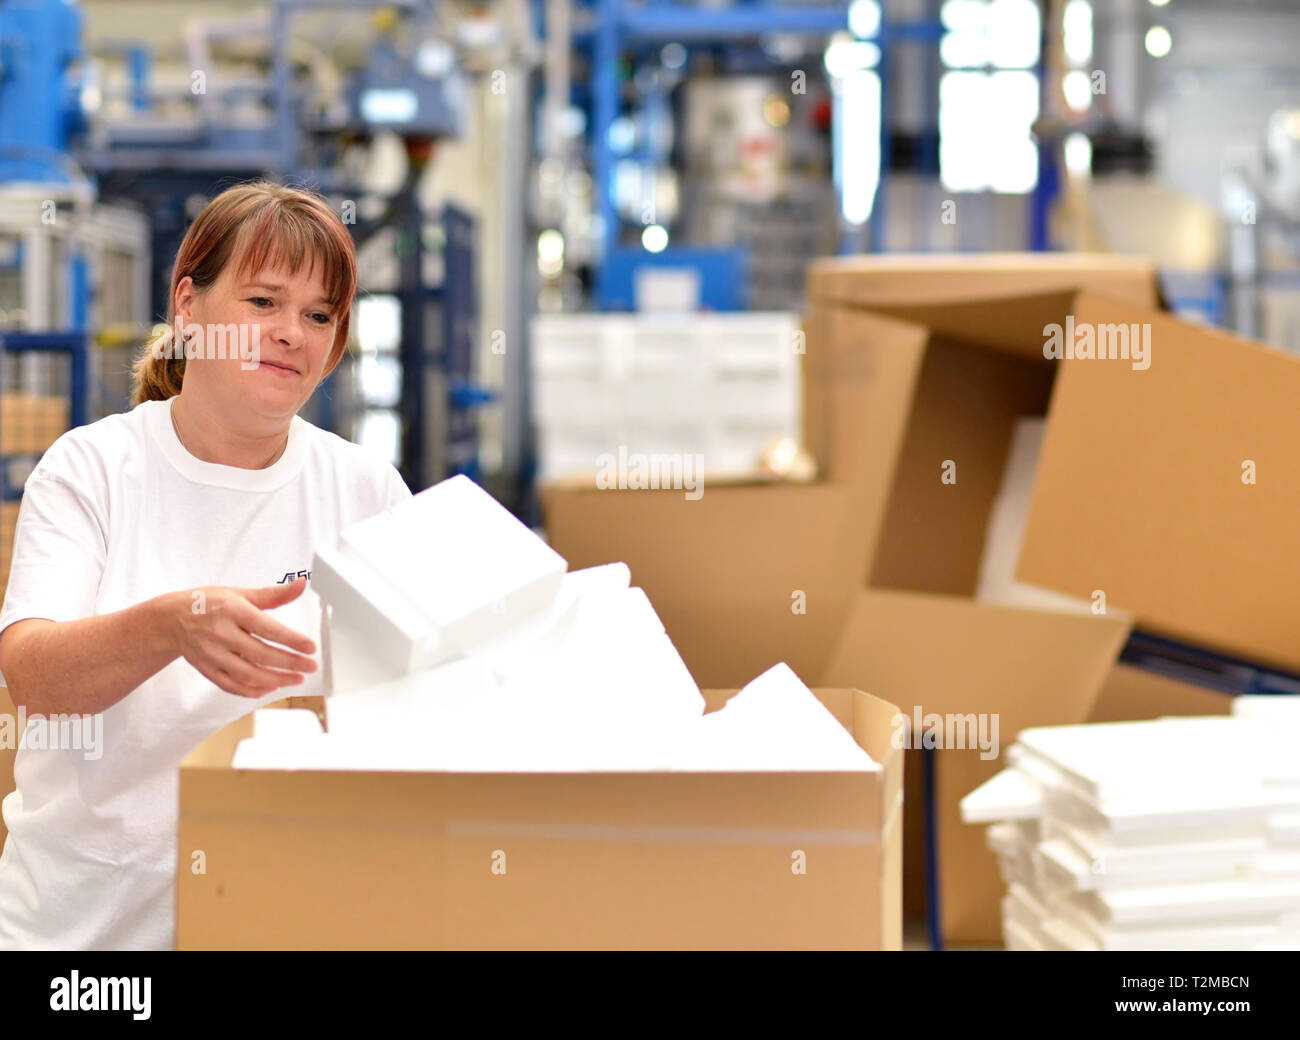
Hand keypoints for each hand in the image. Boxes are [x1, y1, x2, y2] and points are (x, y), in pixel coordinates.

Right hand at [170, 577, 318, 697]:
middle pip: (261, 654)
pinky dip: (253, 690)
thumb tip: (301, 584)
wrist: (172, 619)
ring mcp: (212, 654)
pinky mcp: (207, 669)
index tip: (311, 647)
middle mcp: (221, 633)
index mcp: (232, 610)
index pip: (268, 628)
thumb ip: (274, 594)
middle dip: (290, 663)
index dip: (292, 640)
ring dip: (277, 679)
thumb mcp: (240, 593)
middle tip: (310, 667)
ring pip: (248, 673)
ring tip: (297, 679)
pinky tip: (271, 687)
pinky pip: (232, 685)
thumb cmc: (209, 604)